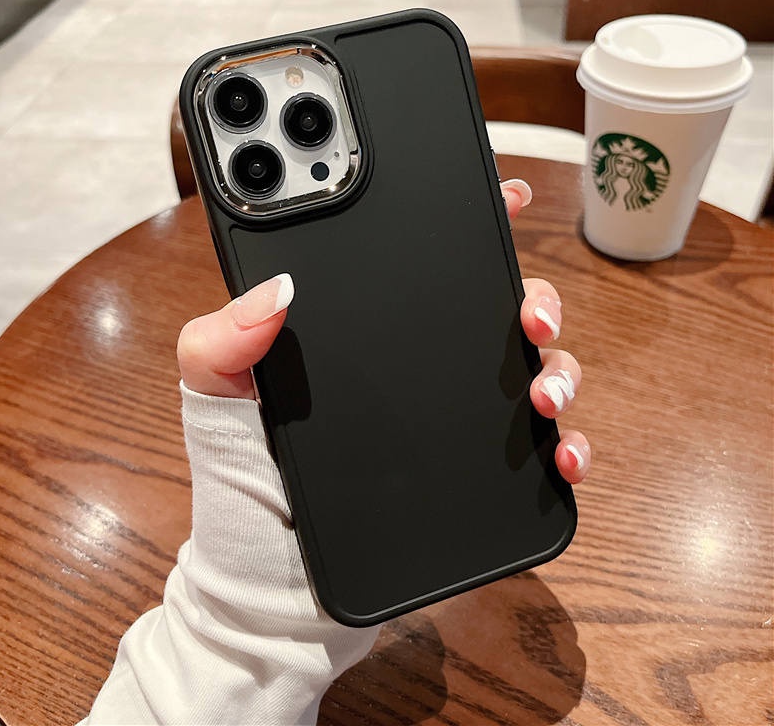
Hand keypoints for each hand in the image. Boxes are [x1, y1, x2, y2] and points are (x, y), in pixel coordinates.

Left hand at [178, 178, 590, 482]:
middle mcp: (414, 370)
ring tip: (544, 393)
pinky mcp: (473, 474)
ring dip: (560, 369)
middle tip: (530, 317)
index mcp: (363, 337)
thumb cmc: (242, 488)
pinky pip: (536, 451)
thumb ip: (223, 341)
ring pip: (532, 371)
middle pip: (496, 310)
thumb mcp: (216, 400)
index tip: (503, 197)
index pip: (420, 267)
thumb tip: (279, 286)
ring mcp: (449, 421)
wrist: (275, 585)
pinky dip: (565, 444)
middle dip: (533, 299)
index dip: (468, 224)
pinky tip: (561, 452)